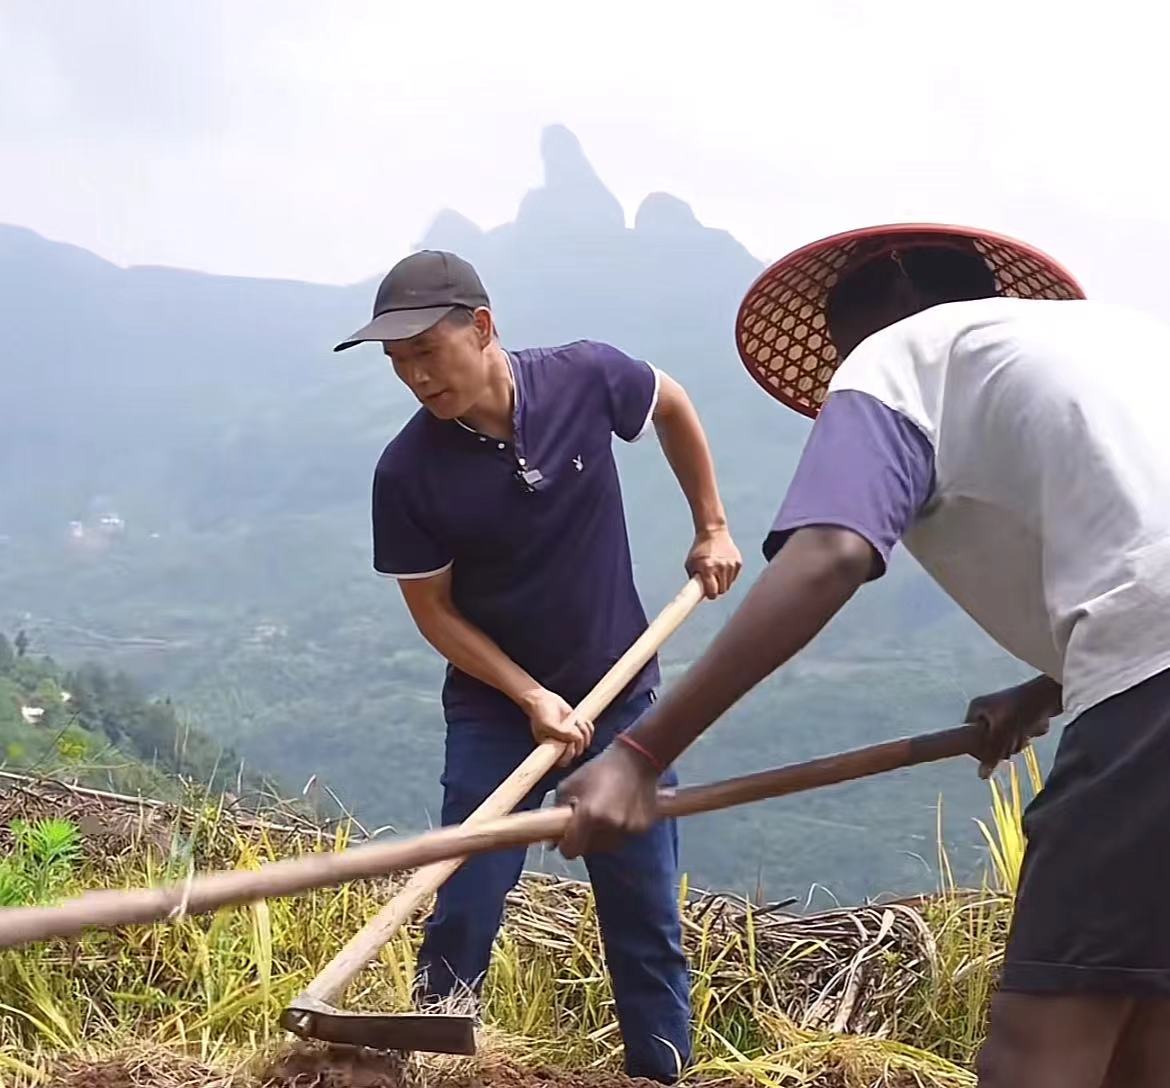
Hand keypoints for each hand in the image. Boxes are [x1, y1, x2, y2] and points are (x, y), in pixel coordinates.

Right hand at [519, 688, 593, 766]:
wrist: (543, 699)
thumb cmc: (541, 714)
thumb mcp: (548, 725)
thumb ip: (562, 734)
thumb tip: (577, 739)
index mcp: (551, 749)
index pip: (564, 761)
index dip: (570, 754)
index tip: (569, 743)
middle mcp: (561, 745)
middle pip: (578, 752)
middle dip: (579, 740)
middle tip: (573, 727)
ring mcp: (570, 737)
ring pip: (586, 742)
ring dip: (584, 731)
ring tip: (576, 720)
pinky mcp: (577, 728)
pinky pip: (589, 733)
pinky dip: (588, 726)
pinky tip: (581, 719)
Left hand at [556, 740, 661, 857]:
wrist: (636, 759)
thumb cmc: (600, 769)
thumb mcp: (570, 784)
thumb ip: (558, 811)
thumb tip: (552, 839)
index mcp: (589, 814)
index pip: (571, 850)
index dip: (566, 845)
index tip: (566, 838)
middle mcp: (609, 826)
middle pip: (588, 850)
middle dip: (583, 839)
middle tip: (585, 822)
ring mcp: (628, 829)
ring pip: (606, 847)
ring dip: (600, 836)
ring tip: (603, 815)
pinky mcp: (642, 829)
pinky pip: (622, 838)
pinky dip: (618, 831)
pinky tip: (618, 812)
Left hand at [686, 525, 742, 599]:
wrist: (712, 533)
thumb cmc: (699, 549)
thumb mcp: (691, 564)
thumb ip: (694, 579)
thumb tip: (696, 594)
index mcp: (707, 568)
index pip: (713, 592)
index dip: (710, 595)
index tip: (709, 594)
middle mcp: (721, 567)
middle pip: (722, 590)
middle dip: (717, 589)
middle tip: (711, 583)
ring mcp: (730, 564)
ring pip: (729, 585)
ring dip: (723, 583)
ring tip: (716, 573)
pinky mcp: (738, 562)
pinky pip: (734, 577)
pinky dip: (728, 576)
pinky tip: (722, 567)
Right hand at [966, 676, 1059, 778]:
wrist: (1051, 693)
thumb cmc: (1022, 708)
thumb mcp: (1004, 733)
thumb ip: (992, 754)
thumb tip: (981, 776)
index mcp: (977, 709)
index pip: (970, 736)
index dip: (982, 747)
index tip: (995, 751)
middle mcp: (987, 710)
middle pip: (991, 741)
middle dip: (1007, 743)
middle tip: (1015, 738)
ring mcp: (1004, 713)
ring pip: (1008, 739)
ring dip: (1019, 739)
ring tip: (1027, 731)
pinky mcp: (1020, 716)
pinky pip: (1020, 733)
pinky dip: (1029, 732)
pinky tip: (1035, 725)